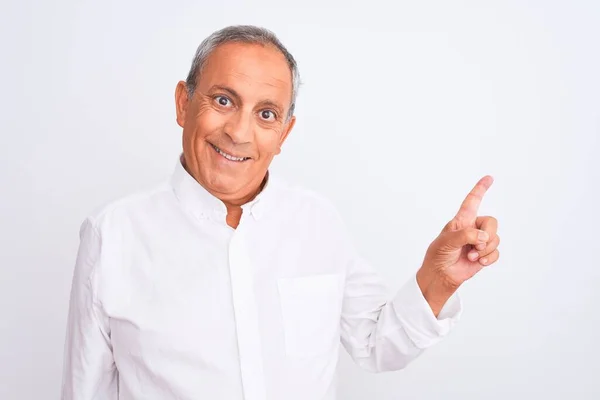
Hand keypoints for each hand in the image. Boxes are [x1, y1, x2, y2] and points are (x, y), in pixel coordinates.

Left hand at [416, 176, 499, 314]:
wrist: (440, 275)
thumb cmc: (438, 255)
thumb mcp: (447, 241)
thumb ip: (466, 235)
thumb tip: (483, 237)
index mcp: (461, 221)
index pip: (472, 201)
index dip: (480, 189)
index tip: (489, 178)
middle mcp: (472, 228)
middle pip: (492, 222)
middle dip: (488, 234)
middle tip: (477, 245)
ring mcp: (479, 242)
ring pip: (495, 238)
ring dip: (485, 249)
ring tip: (471, 256)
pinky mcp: (484, 255)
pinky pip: (496, 252)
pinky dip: (489, 258)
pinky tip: (478, 262)